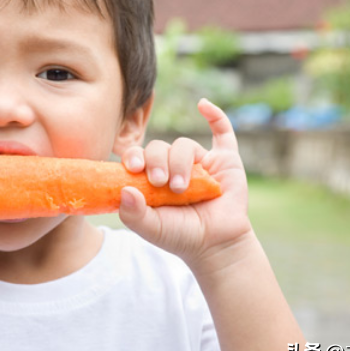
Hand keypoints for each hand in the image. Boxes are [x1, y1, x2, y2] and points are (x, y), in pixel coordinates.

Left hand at [118, 99, 250, 267]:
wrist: (215, 245)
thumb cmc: (180, 235)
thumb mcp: (151, 228)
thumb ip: (133, 214)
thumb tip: (124, 191)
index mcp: (152, 177)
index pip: (138, 156)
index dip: (134, 156)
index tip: (133, 168)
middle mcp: (173, 165)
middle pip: (159, 147)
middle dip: (157, 161)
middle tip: (160, 183)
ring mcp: (199, 161)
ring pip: (184, 145)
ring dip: (179, 163)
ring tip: (180, 187)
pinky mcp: (225, 160)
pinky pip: (222, 131)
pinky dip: (214, 116)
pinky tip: (203, 105)